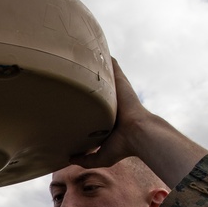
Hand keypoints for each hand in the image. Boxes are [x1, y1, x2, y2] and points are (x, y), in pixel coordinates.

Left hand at [69, 58, 207, 187]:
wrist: (139, 133)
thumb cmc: (122, 146)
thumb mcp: (101, 156)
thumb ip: (85, 159)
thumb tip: (69, 158)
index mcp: (106, 118)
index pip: (93, 108)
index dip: (84, 103)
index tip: (71, 99)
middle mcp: (111, 103)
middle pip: (98, 89)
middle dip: (88, 82)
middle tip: (70, 73)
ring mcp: (116, 92)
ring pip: (104, 76)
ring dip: (95, 67)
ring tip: (79, 56)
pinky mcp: (120, 82)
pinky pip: (112, 66)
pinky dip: (106, 57)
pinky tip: (95, 47)